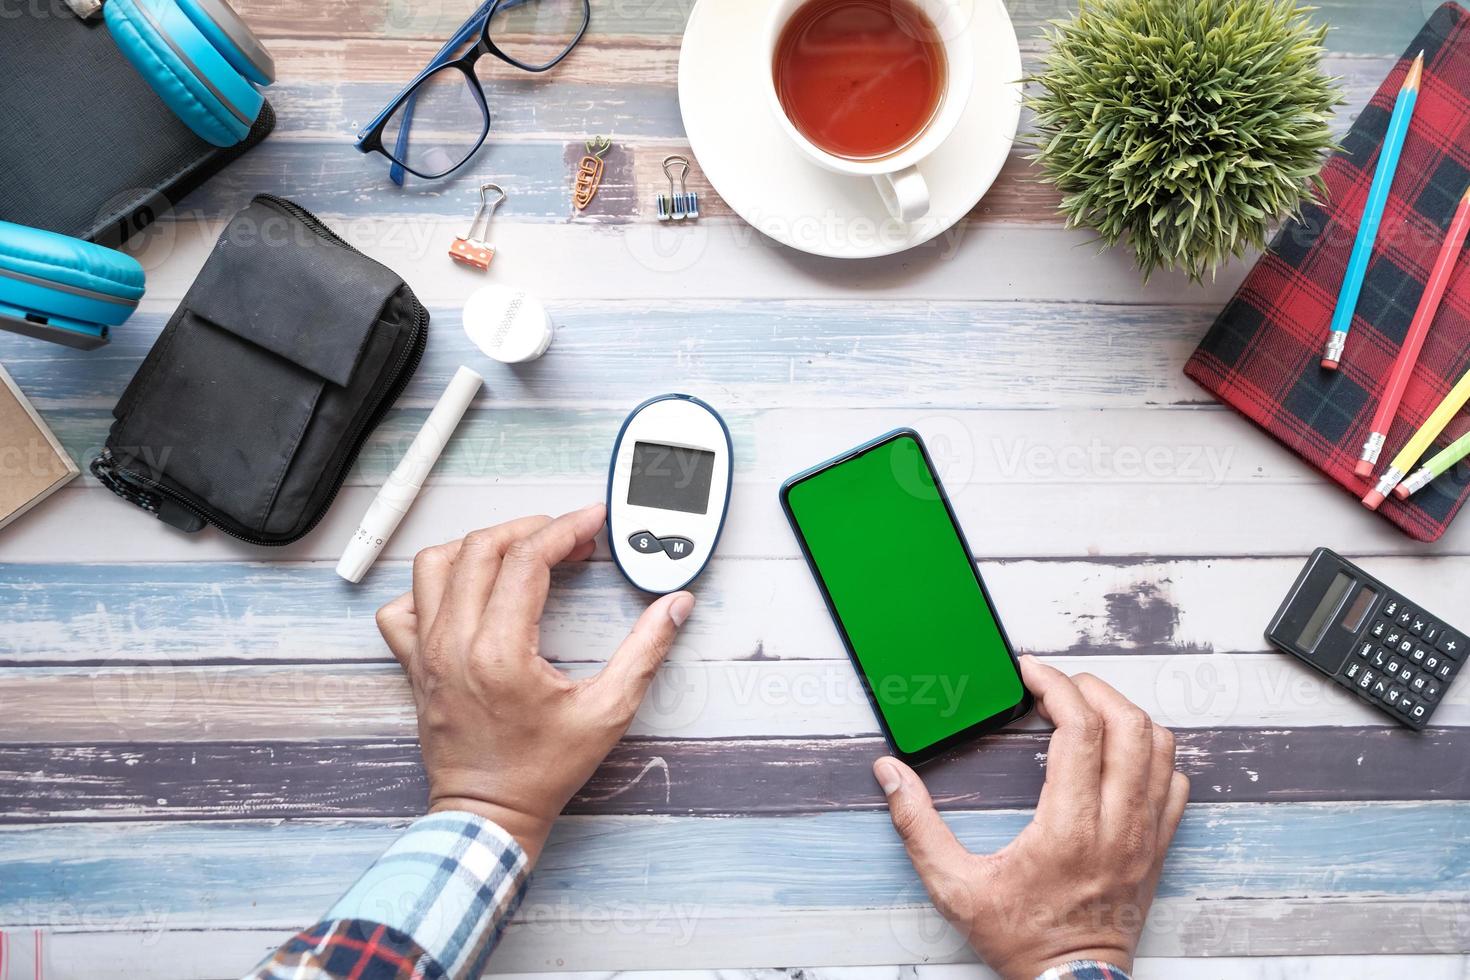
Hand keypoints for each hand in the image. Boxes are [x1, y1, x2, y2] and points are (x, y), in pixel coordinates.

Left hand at [375, 503, 694, 862]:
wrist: (490, 813)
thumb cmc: (541, 772)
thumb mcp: (607, 713)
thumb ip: (645, 652)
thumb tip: (673, 608)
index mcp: (500, 652)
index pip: (528, 560)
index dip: (566, 529)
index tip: (591, 522)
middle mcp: (454, 644)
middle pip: (481, 549)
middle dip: (531, 529)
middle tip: (567, 537)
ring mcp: (428, 653)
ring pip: (434, 566)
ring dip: (478, 547)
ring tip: (517, 551)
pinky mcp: (415, 666)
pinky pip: (402, 607)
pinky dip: (429, 588)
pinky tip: (464, 593)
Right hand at [873, 655, 1187, 979]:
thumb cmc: (1019, 940)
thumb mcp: (953, 886)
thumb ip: (916, 826)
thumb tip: (891, 775)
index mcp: (1068, 829)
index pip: (1081, 730)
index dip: (1056, 686)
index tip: (1031, 673)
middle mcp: (1116, 826)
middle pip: (1129, 726)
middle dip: (1092, 689)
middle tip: (1058, 686)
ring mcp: (1145, 837)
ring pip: (1161, 748)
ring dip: (1126, 716)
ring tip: (1088, 710)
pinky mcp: (1158, 849)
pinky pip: (1176, 784)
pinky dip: (1153, 755)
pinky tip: (1119, 755)